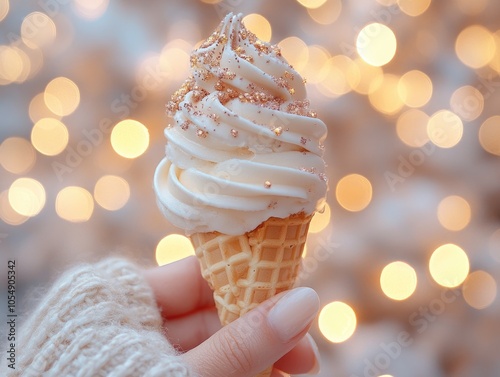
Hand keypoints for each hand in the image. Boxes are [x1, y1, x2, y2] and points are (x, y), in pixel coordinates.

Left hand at [145, 256, 320, 376]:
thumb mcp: (188, 372)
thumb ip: (239, 345)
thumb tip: (305, 300)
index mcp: (128, 299)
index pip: (200, 272)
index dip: (251, 280)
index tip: (295, 295)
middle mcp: (138, 321)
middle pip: (213, 311)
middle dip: (263, 329)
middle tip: (306, 352)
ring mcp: (149, 350)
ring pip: (214, 343)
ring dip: (258, 354)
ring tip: (295, 369)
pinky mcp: (160, 369)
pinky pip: (207, 365)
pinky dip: (238, 369)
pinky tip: (270, 376)